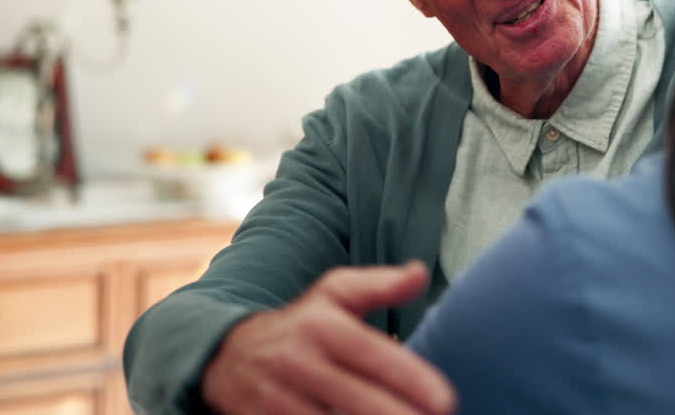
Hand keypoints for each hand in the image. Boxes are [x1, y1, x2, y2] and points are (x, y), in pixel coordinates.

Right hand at [201, 262, 455, 414]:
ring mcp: (278, 400)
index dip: (411, 379)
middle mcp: (299, 362)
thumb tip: (420, 273)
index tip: (446, 400)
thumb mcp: (334, 292)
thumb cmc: (302, 323)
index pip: (372, 355)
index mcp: (322, 326)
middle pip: (357, 401)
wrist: (227, 354)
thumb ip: (380, 285)